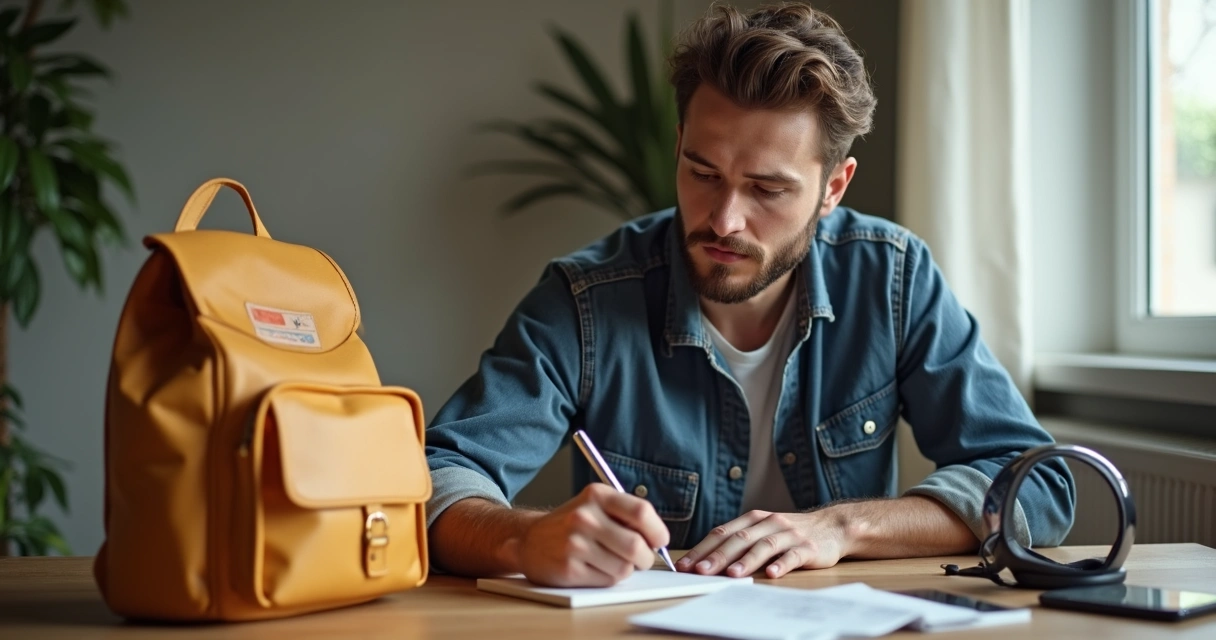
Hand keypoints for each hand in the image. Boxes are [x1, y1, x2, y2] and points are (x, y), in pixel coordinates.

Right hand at [515, 483, 669, 586]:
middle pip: (636, 545)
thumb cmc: (572, 525)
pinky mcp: (569, 569)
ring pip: (624, 568)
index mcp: (596, 495)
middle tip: (641, 559)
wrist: (529, 540)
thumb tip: (658, 539)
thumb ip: (626, 515)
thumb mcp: (595, 505)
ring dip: (625, 569)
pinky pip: (608, 581)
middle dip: (645, 558)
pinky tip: (595, 569)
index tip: (660, 541)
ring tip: (611, 561)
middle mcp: (585, 517)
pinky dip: (609, 579)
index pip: (641, 512)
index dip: (657, 530)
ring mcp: (575, 544)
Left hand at [676, 509, 850, 578]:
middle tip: (700, 571)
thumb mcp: (762, 531)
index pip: (722, 532)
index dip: (702, 548)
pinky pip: (793, 555)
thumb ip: (739, 543)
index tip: (685, 564)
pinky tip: (772, 574)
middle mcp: (769, 523)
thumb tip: (705, 562)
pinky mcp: (808, 547)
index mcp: (753, 519)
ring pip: (764, 546)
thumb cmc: (789, 533)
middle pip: (739, 539)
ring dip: (747, 560)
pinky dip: (782, 564)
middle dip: (718, 556)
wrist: (832, 526)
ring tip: (732, 574)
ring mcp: (789, 534)